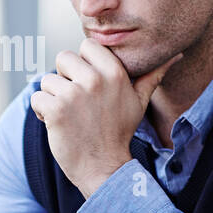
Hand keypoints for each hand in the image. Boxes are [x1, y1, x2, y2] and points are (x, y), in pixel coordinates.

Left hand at [31, 41, 182, 196]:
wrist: (103, 167)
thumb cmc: (119, 132)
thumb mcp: (139, 101)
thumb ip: (152, 75)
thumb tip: (174, 56)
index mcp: (114, 73)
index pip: (87, 45)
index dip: (83, 63)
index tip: (88, 83)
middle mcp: (94, 80)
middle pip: (64, 57)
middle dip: (65, 77)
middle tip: (76, 101)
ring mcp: (74, 95)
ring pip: (47, 80)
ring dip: (52, 97)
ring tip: (68, 115)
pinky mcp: (56, 110)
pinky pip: (37, 98)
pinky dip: (41, 111)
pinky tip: (56, 124)